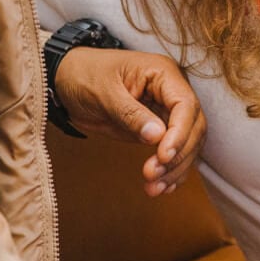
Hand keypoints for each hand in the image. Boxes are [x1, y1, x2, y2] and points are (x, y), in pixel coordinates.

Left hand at [53, 47, 205, 196]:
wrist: (67, 79)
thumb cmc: (85, 75)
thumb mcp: (104, 92)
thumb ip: (131, 114)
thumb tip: (157, 136)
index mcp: (162, 72)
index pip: (185, 104)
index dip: (180, 133)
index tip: (163, 156)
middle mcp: (170, 90)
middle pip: (193, 126)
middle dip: (177, 154)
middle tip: (152, 174)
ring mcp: (165, 110)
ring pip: (187, 143)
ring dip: (175, 168)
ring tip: (153, 187)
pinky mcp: (157, 128)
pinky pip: (173, 151)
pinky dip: (171, 170)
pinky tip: (161, 187)